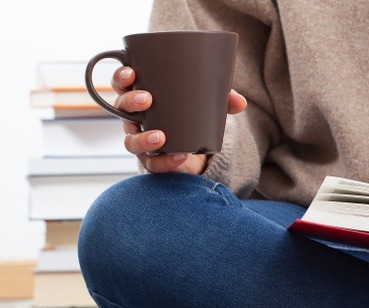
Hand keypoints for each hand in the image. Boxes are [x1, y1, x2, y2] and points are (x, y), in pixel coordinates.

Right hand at [111, 66, 247, 173]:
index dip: (120, 78)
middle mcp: (135, 119)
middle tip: (147, 99)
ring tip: (160, 136)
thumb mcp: (207, 104)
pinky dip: (165, 162)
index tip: (130, 73)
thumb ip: (222, 100)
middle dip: (130, 103)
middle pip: (122, 109)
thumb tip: (240, 101)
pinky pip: (152, 164)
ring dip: (142, 138)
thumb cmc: (192, 116)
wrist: (196, 149)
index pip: (122, 84)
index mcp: (142, 97)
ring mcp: (141, 141)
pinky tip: (178, 156)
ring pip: (130, 140)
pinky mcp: (152, 161)